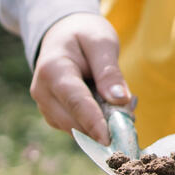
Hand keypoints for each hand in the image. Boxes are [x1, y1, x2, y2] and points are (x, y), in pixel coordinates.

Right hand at [31, 13, 131, 143]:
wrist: (63, 34)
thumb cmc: (84, 34)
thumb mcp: (101, 43)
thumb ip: (110, 72)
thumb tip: (120, 100)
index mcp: (53, 70)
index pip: (75, 101)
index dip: (93, 122)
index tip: (109, 140)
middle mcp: (42, 92)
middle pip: (73, 121)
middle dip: (104, 126)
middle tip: (132, 114)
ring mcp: (46, 105)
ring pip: (76, 129)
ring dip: (103, 126)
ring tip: (125, 106)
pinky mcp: (54, 114)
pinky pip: (78, 127)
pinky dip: (97, 124)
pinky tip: (113, 109)